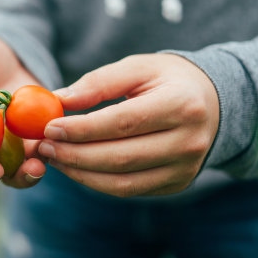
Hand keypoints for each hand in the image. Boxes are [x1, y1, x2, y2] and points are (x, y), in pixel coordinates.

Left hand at [38, 54, 219, 196]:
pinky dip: (97, 182)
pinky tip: (76, 167)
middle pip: (121, 157)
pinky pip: (130, 190)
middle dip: (75, 155)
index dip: (83, 129)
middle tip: (44, 147)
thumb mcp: (138, 67)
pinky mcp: (177, 184)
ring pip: (123, 183)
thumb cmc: (168, 80)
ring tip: (55, 158)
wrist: (213, 103)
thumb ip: (99, 82)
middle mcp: (189, 142)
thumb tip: (60, 99)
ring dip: (81, 173)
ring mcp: (185, 169)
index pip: (123, 122)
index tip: (50, 127)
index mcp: (182, 105)